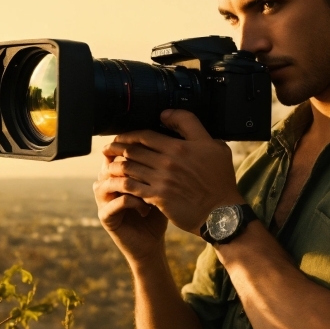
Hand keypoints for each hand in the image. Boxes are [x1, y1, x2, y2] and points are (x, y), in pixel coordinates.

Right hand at [94, 154, 168, 266]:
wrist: (151, 242)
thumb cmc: (157, 212)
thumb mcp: (158, 187)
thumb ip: (155, 168)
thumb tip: (168, 145)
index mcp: (117, 174)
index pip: (117, 153)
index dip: (132, 151)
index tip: (154, 155)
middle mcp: (106, 184)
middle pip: (111, 164)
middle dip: (132, 166)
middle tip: (152, 171)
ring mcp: (103, 200)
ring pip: (110, 181)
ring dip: (131, 184)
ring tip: (149, 190)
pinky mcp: (105, 217)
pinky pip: (115, 202)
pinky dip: (132, 202)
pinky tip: (146, 208)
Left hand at [99, 109, 242, 237]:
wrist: (222, 213)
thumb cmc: (220, 181)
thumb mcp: (215, 146)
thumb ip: (191, 126)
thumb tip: (168, 115)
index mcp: (179, 147)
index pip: (145, 135)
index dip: (129, 134)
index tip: (123, 136)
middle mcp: (168, 162)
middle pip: (133, 150)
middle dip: (116, 148)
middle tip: (108, 149)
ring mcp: (162, 180)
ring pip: (129, 167)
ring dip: (115, 165)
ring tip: (108, 165)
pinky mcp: (158, 198)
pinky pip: (132, 187)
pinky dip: (122, 184)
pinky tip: (117, 184)